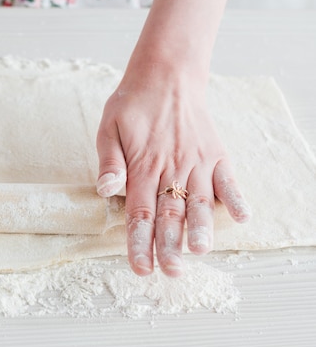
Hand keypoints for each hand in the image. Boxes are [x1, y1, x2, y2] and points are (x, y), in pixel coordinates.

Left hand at [96, 65, 250, 276]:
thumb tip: (105, 190)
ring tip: (202, 250)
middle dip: (169, 246)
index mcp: (142, 166)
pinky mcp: (215, 154)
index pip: (140, 213)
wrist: (167, 75)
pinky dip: (235, 198)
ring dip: (201, 228)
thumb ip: (109, 162)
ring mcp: (197, 162)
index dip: (139, 243)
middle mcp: (171, 168)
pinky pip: (228, 180)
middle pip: (170, 214)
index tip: (141, 267)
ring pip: (199, 202)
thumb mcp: (109, 128)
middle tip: (171, 271)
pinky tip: (241, 218)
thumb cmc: (133, 105)